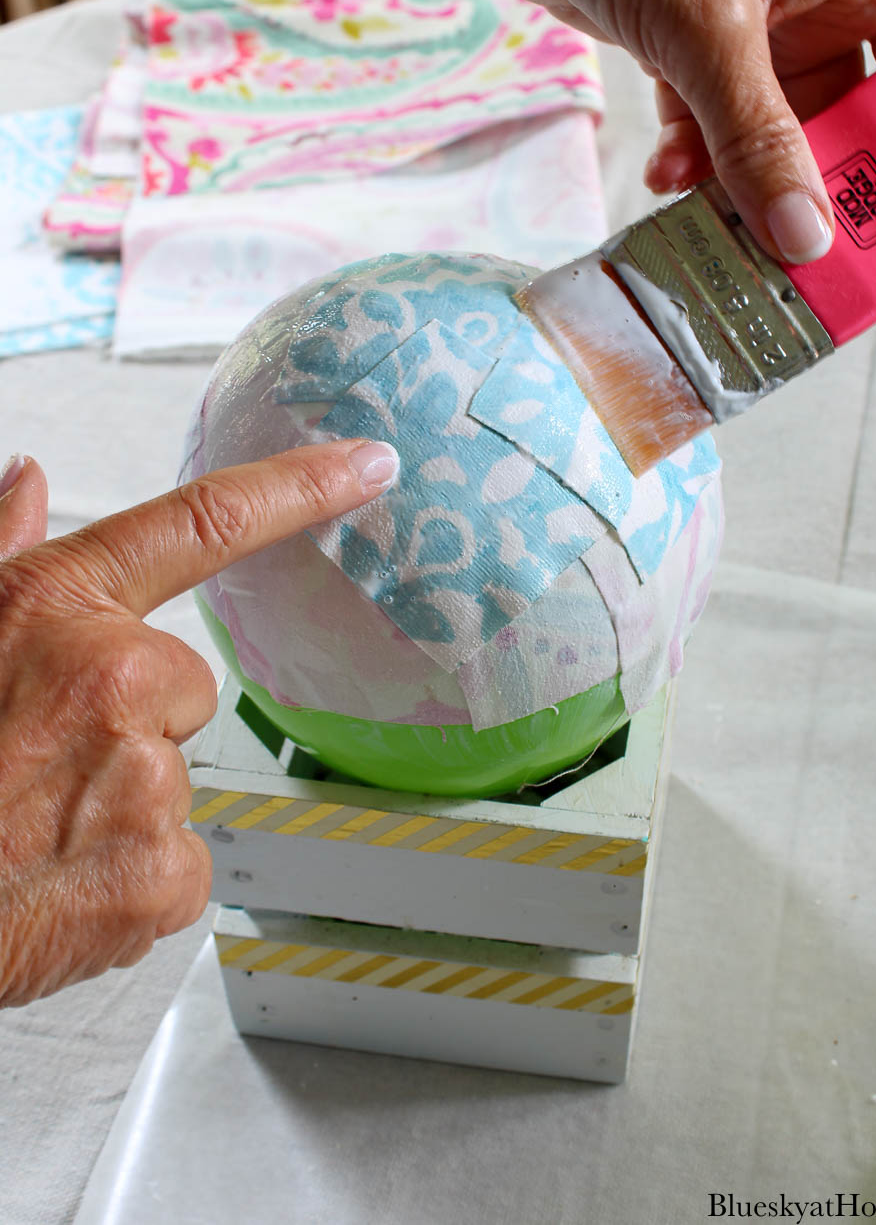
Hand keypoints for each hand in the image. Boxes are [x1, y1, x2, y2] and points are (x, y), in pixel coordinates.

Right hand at [0, 441, 398, 1006]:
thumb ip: (1, 547)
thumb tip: (27, 479)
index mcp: (58, 607)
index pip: (204, 521)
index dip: (300, 487)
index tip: (368, 465)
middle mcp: (115, 676)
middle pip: (183, 686)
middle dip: (128, 724)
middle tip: (38, 763)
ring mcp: (144, 774)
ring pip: (172, 780)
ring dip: (117, 807)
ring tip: (32, 826)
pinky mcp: (162, 868)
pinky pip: (178, 862)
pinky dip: (129, 880)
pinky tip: (59, 879)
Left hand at [398, 0, 875, 263]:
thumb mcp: (708, 33)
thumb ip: (757, 140)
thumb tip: (802, 231)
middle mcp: (815, 4)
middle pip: (859, 117)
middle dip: (829, 181)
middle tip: (807, 240)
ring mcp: (755, 34)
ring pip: (780, 136)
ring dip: (750, 184)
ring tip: (723, 222)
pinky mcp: (696, 55)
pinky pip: (717, 132)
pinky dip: (697, 163)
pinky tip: (669, 178)